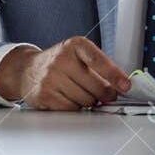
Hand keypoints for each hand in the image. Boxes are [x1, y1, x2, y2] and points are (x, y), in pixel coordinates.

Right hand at [0, 37, 130, 109]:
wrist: (27, 69)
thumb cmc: (60, 63)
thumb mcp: (80, 55)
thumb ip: (101, 67)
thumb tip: (121, 87)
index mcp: (75, 46)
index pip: (99, 61)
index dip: (115, 75)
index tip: (126, 86)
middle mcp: (61, 60)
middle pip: (95, 86)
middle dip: (106, 94)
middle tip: (108, 95)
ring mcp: (50, 78)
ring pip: (85, 100)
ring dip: (90, 102)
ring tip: (83, 94)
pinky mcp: (43, 95)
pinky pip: (71, 109)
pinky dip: (76, 108)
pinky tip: (71, 99)